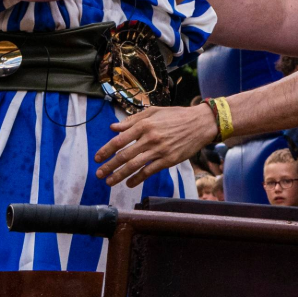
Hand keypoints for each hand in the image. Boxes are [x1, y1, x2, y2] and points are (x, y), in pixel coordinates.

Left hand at [94, 104, 219, 186]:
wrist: (200, 123)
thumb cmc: (176, 116)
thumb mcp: (153, 112)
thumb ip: (132, 120)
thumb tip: (113, 127)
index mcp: (144, 125)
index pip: (119, 140)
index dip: (106, 150)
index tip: (97, 158)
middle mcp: (150, 138)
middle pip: (124, 155)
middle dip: (109, 166)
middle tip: (99, 174)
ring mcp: (160, 150)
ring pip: (135, 165)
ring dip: (120, 175)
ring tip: (109, 182)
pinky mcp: (169, 160)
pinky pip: (149, 171)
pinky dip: (138, 179)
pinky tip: (130, 184)